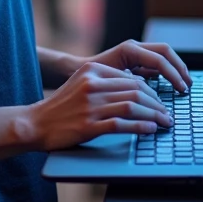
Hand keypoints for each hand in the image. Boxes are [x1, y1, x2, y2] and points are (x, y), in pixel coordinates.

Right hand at [27, 63, 172, 151]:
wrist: (35, 123)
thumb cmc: (61, 107)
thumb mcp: (81, 84)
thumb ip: (105, 83)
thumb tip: (138, 90)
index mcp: (92, 71)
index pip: (131, 79)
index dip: (150, 91)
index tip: (159, 102)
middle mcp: (92, 85)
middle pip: (136, 91)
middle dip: (157, 104)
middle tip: (167, 114)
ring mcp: (90, 105)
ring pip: (133, 106)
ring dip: (154, 115)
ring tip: (164, 123)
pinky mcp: (89, 125)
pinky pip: (122, 124)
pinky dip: (141, 127)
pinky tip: (150, 130)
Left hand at [88, 40, 191, 93]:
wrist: (75, 71)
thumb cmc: (89, 78)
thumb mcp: (110, 81)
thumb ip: (129, 84)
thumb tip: (148, 93)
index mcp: (129, 50)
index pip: (159, 59)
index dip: (173, 74)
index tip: (181, 89)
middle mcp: (134, 47)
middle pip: (166, 52)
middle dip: (179, 68)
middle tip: (187, 86)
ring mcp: (136, 52)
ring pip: (164, 55)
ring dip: (176, 68)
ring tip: (183, 84)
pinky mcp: (136, 59)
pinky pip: (157, 61)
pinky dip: (167, 71)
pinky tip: (172, 84)